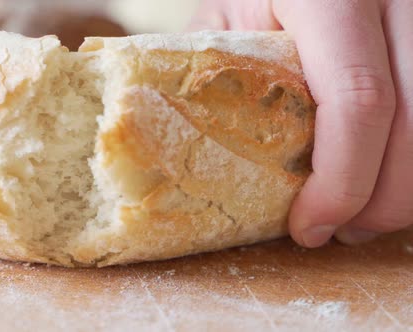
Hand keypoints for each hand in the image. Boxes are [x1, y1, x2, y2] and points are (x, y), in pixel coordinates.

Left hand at [190, 0, 412, 246]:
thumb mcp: (222, 23)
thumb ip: (215, 78)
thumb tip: (182, 160)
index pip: (359, 100)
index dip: (342, 181)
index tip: (309, 227)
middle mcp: (392, 0)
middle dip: (385, 200)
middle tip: (340, 231)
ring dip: (405, 188)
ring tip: (360, 214)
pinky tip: (382, 178)